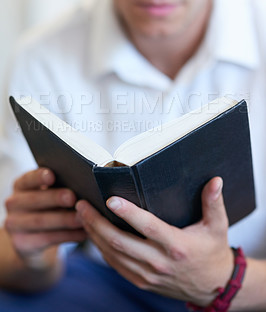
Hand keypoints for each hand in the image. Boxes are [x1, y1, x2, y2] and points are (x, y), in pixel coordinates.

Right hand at [4, 168, 86, 260]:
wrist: (32, 238)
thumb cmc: (48, 207)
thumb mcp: (49, 194)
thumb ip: (59, 187)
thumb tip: (82, 183)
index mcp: (21, 185)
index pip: (28, 179)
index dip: (39, 177)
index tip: (52, 175)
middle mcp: (13, 203)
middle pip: (34, 200)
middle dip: (55, 198)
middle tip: (73, 197)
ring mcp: (14, 224)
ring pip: (40, 221)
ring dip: (64, 219)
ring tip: (82, 218)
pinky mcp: (21, 243)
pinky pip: (46, 239)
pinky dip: (67, 236)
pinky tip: (82, 233)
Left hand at [76, 177, 233, 305]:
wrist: (213, 286)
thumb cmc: (213, 251)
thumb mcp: (218, 226)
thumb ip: (214, 202)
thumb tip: (215, 180)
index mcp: (177, 245)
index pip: (148, 227)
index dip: (128, 213)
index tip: (110, 199)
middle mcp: (159, 262)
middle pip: (120, 242)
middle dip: (96, 222)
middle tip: (82, 205)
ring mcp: (148, 275)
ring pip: (113, 254)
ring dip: (94, 234)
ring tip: (81, 215)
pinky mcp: (141, 281)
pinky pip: (116, 265)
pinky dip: (101, 249)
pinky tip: (93, 234)